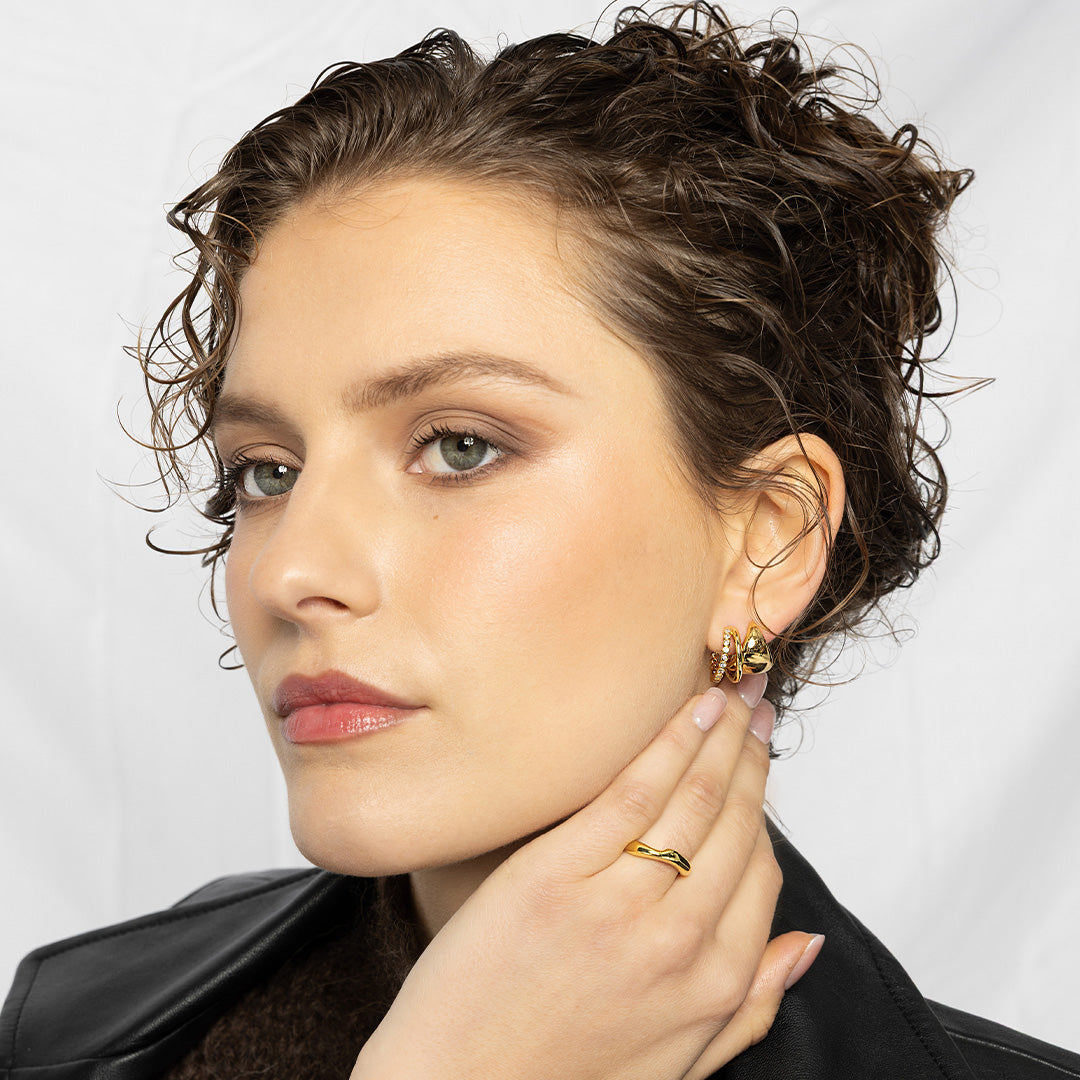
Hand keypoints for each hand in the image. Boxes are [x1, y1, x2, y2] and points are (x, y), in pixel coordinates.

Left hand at [352, 678, 821, 1079]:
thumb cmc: (564, 1075)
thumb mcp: (680, 1064)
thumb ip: (750, 1004)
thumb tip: (805, 945)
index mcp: (712, 986)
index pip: (761, 873)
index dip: (762, 808)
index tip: (758, 765)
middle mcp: (676, 942)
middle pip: (732, 824)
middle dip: (750, 755)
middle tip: (756, 706)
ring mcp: (615, 905)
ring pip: (690, 798)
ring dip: (717, 736)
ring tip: (727, 694)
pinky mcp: (553, 875)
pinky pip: (629, 793)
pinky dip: (665, 744)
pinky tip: (685, 712)